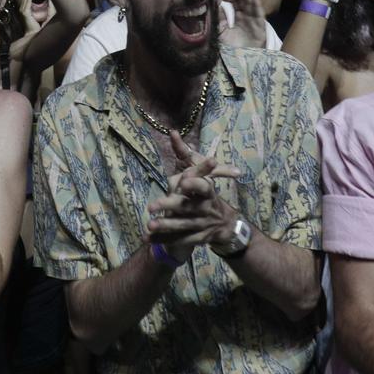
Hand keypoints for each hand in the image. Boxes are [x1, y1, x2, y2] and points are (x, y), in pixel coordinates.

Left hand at [145, 132, 240, 256]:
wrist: (225, 224)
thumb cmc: (205, 192)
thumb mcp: (199, 170)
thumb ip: (183, 152)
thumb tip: (172, 132)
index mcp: (208, 191)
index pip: (203, 186)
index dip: (194, 185)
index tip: (183, 182)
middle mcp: (206, 207)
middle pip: (186, 206)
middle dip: (169, 206)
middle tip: (151, 206)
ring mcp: (202, 224)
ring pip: (181, 225)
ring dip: (165, 225)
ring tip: (149, 224)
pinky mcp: (197, 238)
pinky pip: (179, 239)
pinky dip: (164, 240)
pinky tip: (148, 239)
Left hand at [218, 0, 270, 48]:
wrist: (237, 67)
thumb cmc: (228, 51)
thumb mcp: (220, 32)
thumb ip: (219, 16)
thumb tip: (216, 0)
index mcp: (237, 19)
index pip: (234, 2)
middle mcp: (246, 20)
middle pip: (243, 1)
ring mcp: (254, 24)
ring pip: (251, 5)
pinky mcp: (260, 31)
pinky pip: (259, 17)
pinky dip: (257, 6)